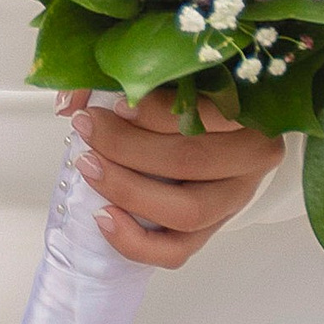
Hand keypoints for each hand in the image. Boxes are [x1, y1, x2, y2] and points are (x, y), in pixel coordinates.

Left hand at [64, 86, 283, 270]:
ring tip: (88, 167)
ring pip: (187, 211)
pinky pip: (177, 250)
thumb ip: (121, 74)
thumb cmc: (187, 93)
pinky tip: (103, 217)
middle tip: (87, 128)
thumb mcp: (165, 72)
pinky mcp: (212, 229)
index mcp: (250, 109)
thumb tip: (70, 101)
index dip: (154, 112)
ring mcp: (234, 198)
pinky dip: (136, 241)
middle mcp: (253, 157)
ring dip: (128, 191)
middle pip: (190, 161)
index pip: (207, 113)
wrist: (211, 130)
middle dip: (126, 147)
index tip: (112, 103)